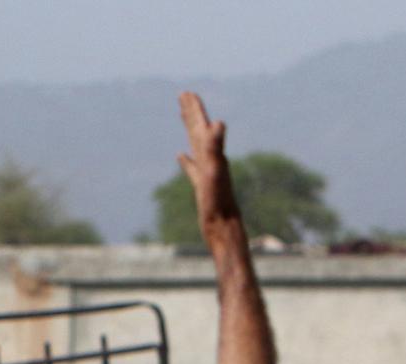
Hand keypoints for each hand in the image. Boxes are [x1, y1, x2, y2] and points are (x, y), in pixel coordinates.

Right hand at [176, 92, 241, 237]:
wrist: (224, 227)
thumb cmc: (218, 202)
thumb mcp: (215, 172)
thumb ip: (216, 147)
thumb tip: (219, 123)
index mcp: (212, 154)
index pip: (201, 126)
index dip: (194, 110)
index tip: (186, 93)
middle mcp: (211, 159)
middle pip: (199, 131)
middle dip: (192, 113)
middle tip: (183, 95)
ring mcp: (206, 172)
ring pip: (196, 145)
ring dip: (190, 130)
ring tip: (183, 118)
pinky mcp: (202, 185)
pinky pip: (192, 167)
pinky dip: (186, 160)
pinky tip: (181, 156)